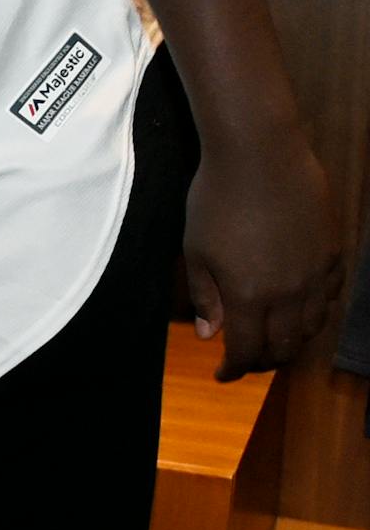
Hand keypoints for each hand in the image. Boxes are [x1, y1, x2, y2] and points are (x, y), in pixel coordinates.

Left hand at [183, 131, 344, 378]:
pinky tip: (301, 309)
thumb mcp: (196, 250)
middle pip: (284, 346)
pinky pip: (331, 296)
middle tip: (247, 360)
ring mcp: (317, 273)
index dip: (234, 369)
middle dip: (263, 361)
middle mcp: (290, 293)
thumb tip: (209, 335)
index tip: (222, 374)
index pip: (248, 351)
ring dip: (292, 340)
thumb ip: (205, 296)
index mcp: (250, 295)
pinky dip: (316, 312)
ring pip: (313, 326)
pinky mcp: (333, 252)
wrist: (260, 154)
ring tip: (273, 339)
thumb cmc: (216, 199)